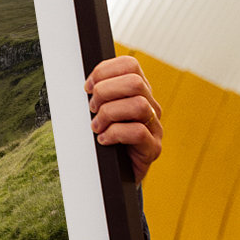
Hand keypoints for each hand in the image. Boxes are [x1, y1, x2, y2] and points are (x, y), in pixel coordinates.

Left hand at [85, 55, 162, 183]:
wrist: (114, 175)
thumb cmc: (104, 140)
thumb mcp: (99, 112)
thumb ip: (97, 96)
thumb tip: (85, 85)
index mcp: (138, 92)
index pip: (129, 65)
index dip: (104, 71)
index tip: (87, 87)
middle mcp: (151, 106)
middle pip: (135, 82)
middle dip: (105, 92)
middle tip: (92, 109)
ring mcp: (155, 127)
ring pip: (138, 105)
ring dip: (109, 114)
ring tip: (96, 127)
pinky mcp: (153, 148)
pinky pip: (138, 132)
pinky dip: (114, 134)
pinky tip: (103, 140)